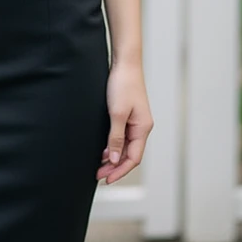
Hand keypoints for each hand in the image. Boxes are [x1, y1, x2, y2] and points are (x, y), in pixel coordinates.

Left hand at [96, 62, 152, 183]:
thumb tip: (115, 160)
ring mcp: (136, 121)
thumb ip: (116, 138)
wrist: (125, 62)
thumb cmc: (123, 84)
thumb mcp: (116, 114)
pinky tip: (104, 148)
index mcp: (143, 128)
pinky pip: (123, 136)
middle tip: (98, 175)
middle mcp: (142, 127)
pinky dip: (114, 145)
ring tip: (99, 165)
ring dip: (114, 157)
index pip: (133, 158)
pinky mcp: (129, 114)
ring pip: (126, 146)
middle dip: (115, 167)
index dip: (120, 171)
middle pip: (130, 154)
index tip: (106, 179)